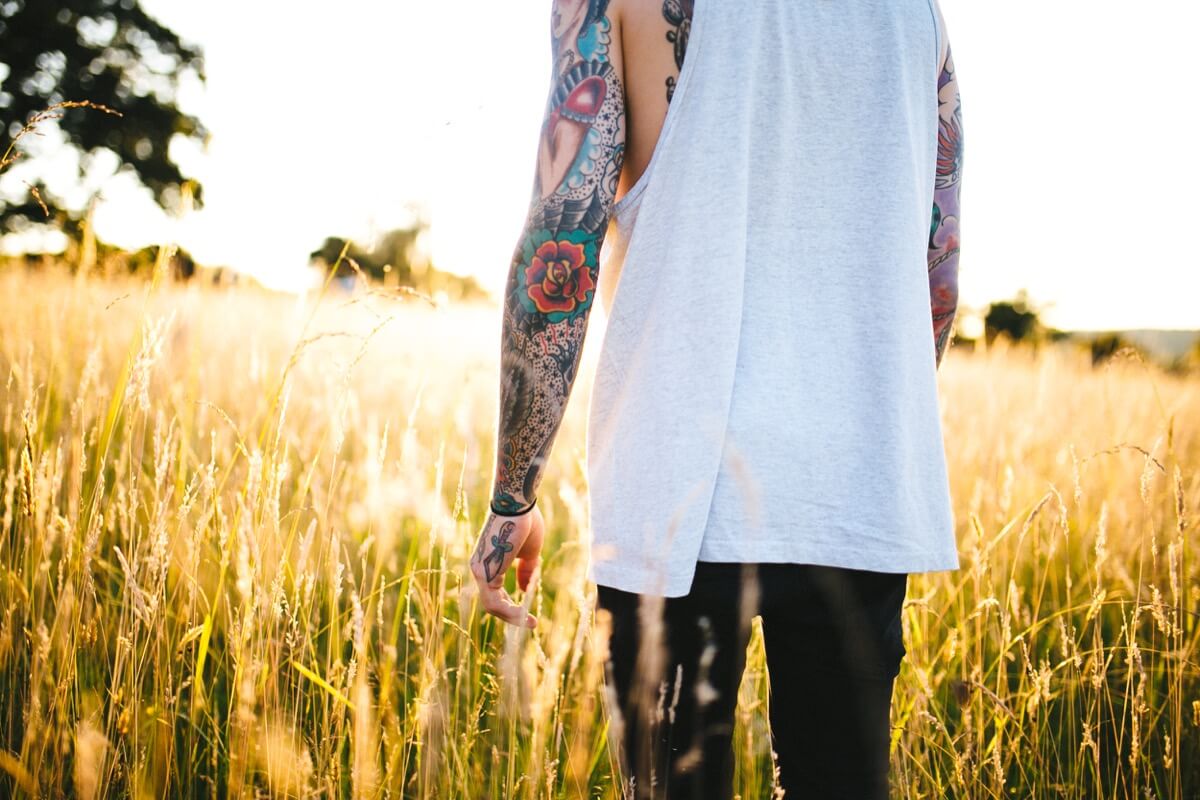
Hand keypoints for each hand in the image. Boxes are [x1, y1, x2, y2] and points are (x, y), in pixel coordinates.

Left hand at [469, 504, 543, 628]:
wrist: (518, 503)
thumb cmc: (525, 522)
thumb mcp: (529, 552)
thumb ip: (525, 571)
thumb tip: (524, 589)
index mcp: (487, 564)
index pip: (495, 595)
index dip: (512, 608)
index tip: (530, 616)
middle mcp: (478, 568)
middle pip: (492, 604)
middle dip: (513, 616)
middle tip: (533, 623)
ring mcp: (479, 569)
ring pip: (492, 606)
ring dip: (513, 617)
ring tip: (531, 622)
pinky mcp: (485, 570)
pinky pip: (494, 601)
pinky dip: (510, 611)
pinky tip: (525, 614)